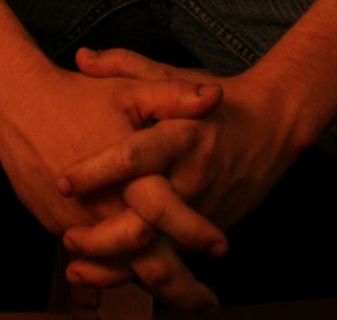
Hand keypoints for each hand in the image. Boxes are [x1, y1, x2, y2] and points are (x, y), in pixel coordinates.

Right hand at [0, 56, 226, 310]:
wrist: (18, 105)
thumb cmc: (78, 96)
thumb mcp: (130, 89)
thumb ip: (175, 96)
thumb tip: (215, 97)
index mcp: (126, 174)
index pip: (166, 214)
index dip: (195, 232)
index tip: (221, 248)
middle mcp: (102, 207)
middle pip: (145, 261)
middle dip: (179, 288)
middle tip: (207, 302)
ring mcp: (78, 222)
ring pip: (120, 267)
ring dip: (153, 286)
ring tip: (182, 298)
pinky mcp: (60, 226)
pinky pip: (95, 259)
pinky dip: (119, 272)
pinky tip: (140, 277)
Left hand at [56, 49, 301, 285]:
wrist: (274, 126)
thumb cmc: (217, 100)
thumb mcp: (173, 76)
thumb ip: (125, 65)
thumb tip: (82, 57)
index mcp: (180, 133)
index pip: (134, 156)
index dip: (98, 171)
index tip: (63, 181)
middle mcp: (191, 176)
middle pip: (146, 218)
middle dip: (105, 237)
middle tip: (69, 238)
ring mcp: (201, 209)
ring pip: (158, 250)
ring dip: (117, 267)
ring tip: (78, 270)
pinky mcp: (207, 231)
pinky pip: (172, 260)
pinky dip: (140, 274)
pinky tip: (107, 278)